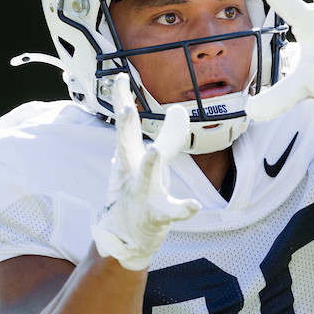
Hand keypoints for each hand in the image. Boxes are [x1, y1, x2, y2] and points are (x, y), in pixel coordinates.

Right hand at [90, 75, 199, 270]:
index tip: (120, 76)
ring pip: (146, 179)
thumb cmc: (139, 193)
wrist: (125, 237)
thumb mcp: (152, 162)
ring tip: (155, 153)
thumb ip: (169, 136)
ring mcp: (142, 195)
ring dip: (150, 166)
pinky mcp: (155, 217)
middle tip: (125, 108)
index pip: (125, 126)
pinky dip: (182, 209)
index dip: (121, 101)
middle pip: (126, 147)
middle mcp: (133, 173)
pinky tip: (193, 206)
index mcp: (131, 158)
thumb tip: (179, 108)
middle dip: (125, 128)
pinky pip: (170, 212)